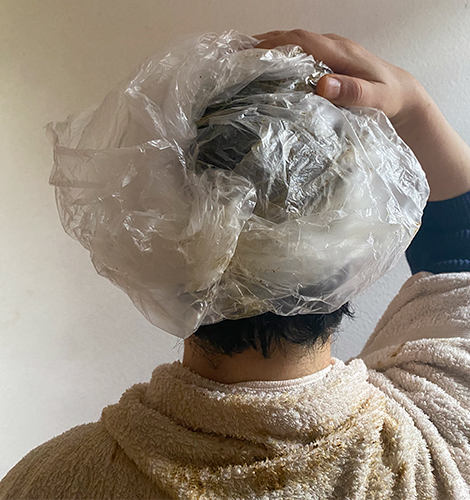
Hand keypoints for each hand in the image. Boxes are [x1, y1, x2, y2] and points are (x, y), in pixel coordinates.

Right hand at [254, 30, 469, 200]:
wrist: (405, 96)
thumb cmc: (391, 99)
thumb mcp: (377, 99)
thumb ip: (354, 92)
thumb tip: (322, 84)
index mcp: (340, 52)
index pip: (300, 40)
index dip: (272, 43)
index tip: (247, 52)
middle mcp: (332, 47)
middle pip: (292, 37)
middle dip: (263, 43)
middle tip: (234, 55)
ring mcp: (330, 53)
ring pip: (294, 44)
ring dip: (269, 48)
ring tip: (242, 60)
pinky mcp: (330, 62)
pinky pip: (300, 53)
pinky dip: (281, 57)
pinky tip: (268, 69)